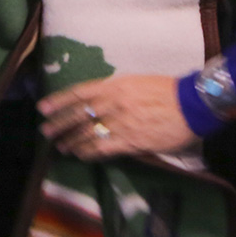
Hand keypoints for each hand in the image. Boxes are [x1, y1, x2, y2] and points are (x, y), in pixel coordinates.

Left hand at [38, 75, 196, 160]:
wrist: (191, 104)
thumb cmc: (166, 90)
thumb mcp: (137, 81)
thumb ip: (115, 89)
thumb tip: (98, 97)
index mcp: (116, 85)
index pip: (80, 93)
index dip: (60, 101)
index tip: (44, 108)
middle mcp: (114, 103)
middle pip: (80, 115)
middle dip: (60, 123)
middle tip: (45, 131)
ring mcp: (122, 123)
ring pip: (88, 133)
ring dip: (71, 140)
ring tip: (60, 146)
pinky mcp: (132, 141)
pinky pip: (104, 148)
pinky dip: (89, 152)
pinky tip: (80, 154)